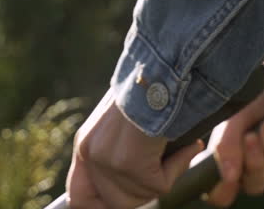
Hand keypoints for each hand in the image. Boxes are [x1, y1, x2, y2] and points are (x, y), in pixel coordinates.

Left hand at [66, 88, 201, 208]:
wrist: (162, 70)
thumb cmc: (151, 91)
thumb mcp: (123, 126)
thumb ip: (119, 155)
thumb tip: (133, 191)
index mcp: (86, 145)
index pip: (79, 197)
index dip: (99, 207)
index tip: (120, 203)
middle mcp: (91, 154)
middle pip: (116, 204)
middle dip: (144, 193)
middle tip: (163, 172)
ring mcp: (109, 160)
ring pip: (142, 196)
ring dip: (164, 177)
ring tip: (175, 150)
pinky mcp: (131, 164)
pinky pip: (159, 186)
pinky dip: (177, 166)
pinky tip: (185, 144)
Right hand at [201, 72, 263, 206]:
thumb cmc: (254, 93)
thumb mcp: (233, 117)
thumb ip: (226, 146)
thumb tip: (228, 177)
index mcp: (230, 158)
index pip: (222, 193)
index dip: (220, 191)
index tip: (223, 177)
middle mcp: (253, 163)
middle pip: (253, 185)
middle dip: (253, 162)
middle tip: (251, 137)